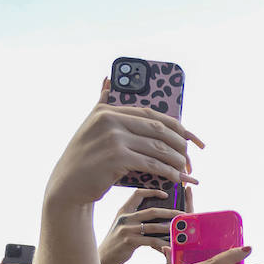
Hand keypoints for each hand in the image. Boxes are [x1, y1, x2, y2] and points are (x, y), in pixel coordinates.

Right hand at [45, 85, 200, 207]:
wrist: (68, 184)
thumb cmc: (85, 158)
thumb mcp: (90, 126)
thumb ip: (101, 102)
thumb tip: (108, 79)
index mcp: (107, 110)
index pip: (152, 114)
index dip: (178, 126)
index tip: (194, 139)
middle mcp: (109, 120)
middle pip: (159, 130)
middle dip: (180, 145)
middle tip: (191, 159)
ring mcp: (113, 139)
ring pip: (158, 148)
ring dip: (177, 161)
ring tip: (187, 170)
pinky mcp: (116, 158)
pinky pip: (152, 164)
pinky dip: (168, 172)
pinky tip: (176, 179)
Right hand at [98, 188, 182, 263]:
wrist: (106, 255)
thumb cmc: (119, 239)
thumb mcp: (124, 224)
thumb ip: (135, 217)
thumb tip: (157, 213)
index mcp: (124, 210)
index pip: (138, 194)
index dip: (152, 191)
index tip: (166, 194)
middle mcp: (125, 217)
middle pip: (152, 211)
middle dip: (170, 212)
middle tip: (183, 214)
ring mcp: (127, 229)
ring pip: (154, 226)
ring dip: (170, 228)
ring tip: (181, 229)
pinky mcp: (130, 241)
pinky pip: (151, 241)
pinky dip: (163, 242)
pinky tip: (171, 244)